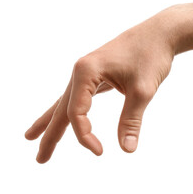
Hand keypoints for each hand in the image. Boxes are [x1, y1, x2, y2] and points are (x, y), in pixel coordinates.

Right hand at [25, 14, 175, 162]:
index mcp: (86, 71)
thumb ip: (131, 120)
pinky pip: (77, 97)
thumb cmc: (151, 55)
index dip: (84, 136)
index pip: (75, 112)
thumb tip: (126, 149)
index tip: (100, 151)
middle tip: (39, 160)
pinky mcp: (96, 75)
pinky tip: (65, 118)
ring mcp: (87, 73)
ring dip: (52, 123)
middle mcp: (81, 71)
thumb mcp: (142, 90)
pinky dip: (69, 111)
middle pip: (61, 109)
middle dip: (49, 135)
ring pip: (66, 103)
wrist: (160, 33)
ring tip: (33, 138)